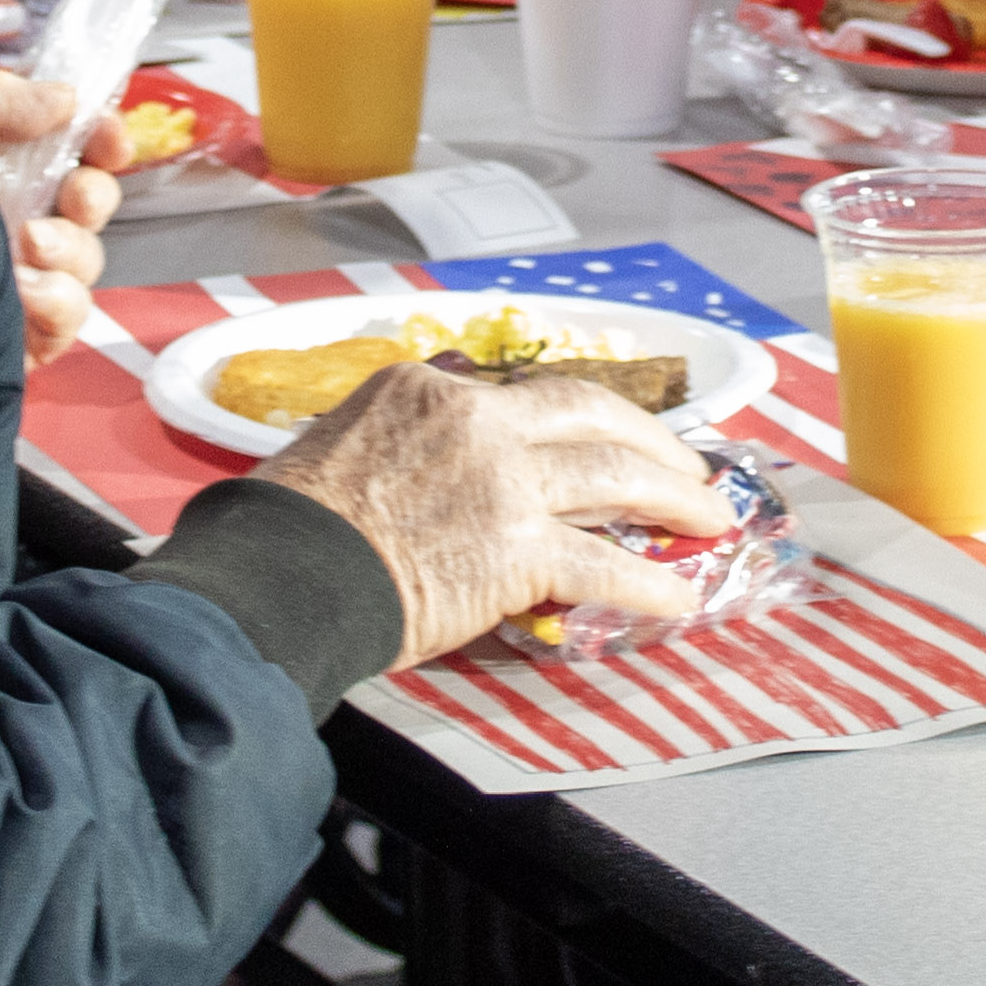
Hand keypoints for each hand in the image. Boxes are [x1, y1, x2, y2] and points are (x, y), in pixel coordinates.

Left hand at [0, 68, 125, 366]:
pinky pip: (71, 317)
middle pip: (92, 206)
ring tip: (27, 243)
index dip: (103, 141)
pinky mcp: (21, 334)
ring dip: (69, 247)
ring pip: (87, 262)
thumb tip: (67, 98)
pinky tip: (22, 289)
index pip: (74, 152)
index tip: (108, 137)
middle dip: (94, 194)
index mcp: (3, 173)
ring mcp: (22, 280)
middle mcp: (17, 223)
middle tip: (73, 194)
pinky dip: (59, 299)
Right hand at [259, 360, 730, 665]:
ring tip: (710, 519)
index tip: (613, 437)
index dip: (585, 420)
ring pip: (616, 477)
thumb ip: (410, 446)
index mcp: (429, 389)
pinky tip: (678, 596)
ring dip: (675, 498)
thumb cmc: (292, 528)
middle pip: (592, 414)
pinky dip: (649, 581)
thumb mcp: (346, 445)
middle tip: (690, 467)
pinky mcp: (515, 546)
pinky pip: (603, 563)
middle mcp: (475, 419)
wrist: (275, 577)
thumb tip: (444, 478)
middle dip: (654, 442)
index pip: (529, 397)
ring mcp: (501, 480)